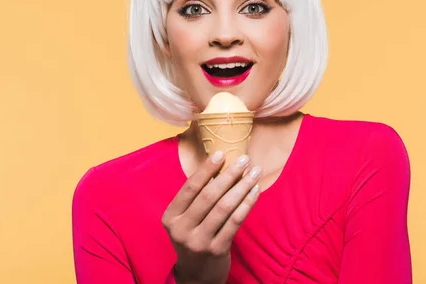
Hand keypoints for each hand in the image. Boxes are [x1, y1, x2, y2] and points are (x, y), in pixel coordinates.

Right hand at [162, 151, 261, 283]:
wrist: (197, 275)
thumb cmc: (193, 236)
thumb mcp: (185, 219)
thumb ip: (196, 198)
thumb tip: (220, 164)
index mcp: (170, 217)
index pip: (189, 188)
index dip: (206, 169)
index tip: (221, 153)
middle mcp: (181, 229)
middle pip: (209, 196)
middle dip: (229, 174)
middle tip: (244, 159)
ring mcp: (199, 241)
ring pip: (224, 207)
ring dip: (242, 186)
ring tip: (255, 172)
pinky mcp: (217, 250)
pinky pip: (235, 221)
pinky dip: (247, 203)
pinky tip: (255, 191)